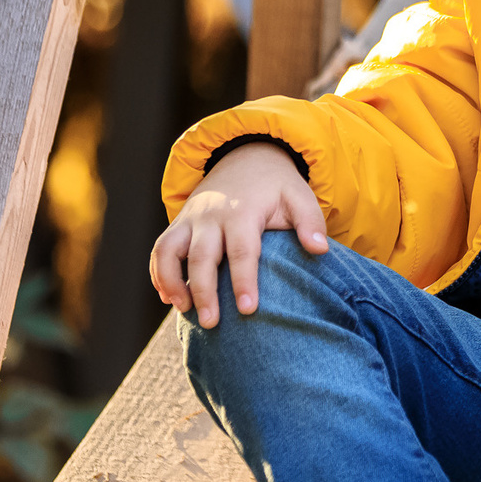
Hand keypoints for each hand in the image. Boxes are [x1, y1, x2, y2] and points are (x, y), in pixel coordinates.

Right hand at [150, 143, 328, 327]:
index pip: (242, 250)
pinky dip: (160, 274)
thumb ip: (310, 221)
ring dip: (171, 282)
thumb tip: (320, 249)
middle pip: (202, 257)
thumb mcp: (298, 195)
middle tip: (211, 323)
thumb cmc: (276, 187)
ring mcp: (191, 219)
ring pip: (169, 250)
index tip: (249, 310)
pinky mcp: (179, 224)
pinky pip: (161, 250)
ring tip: (183, 311)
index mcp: (242, 211)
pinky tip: (169, 299)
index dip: (243, 281)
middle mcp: (211, 215)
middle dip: (204, 292)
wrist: (245, 158)